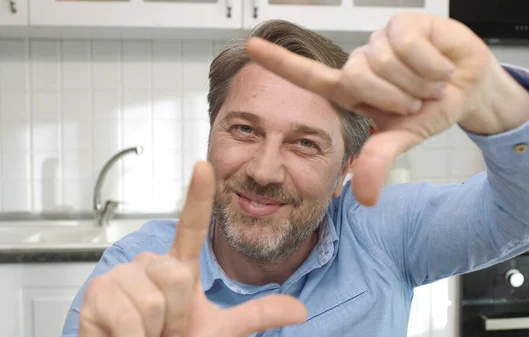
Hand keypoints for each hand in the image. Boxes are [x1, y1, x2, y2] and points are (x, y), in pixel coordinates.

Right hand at [79, 161, 306, 336]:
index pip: (191, 228)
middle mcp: (150, 264)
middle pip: (177, 278)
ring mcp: (123, 275)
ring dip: (153, 331)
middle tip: (163, 331)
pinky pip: (129, 319)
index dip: (198, 197)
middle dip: (175, 317)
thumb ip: (256, 315)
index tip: (204, 165)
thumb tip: (301, 311)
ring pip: (155, 301)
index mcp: (179, 268)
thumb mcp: (220, 330)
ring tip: (143, 334)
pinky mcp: (99, 291)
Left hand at [246, 13, 528, 205]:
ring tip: (429, 83)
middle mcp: (361, 63)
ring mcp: (381, 41)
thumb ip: (377, 161)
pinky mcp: (404, 23)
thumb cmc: (430, 108)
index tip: (251, 47)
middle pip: (356, 79)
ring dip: (416, 83)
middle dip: (393, 98)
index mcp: (352, 90)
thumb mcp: (401, 138)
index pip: (309, 76)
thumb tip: (363, 197)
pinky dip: (431, 66)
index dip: (280, 63)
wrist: (469, 88)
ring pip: (384, 63)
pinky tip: (440, 67)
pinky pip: (408, 46)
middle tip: (414, 101)